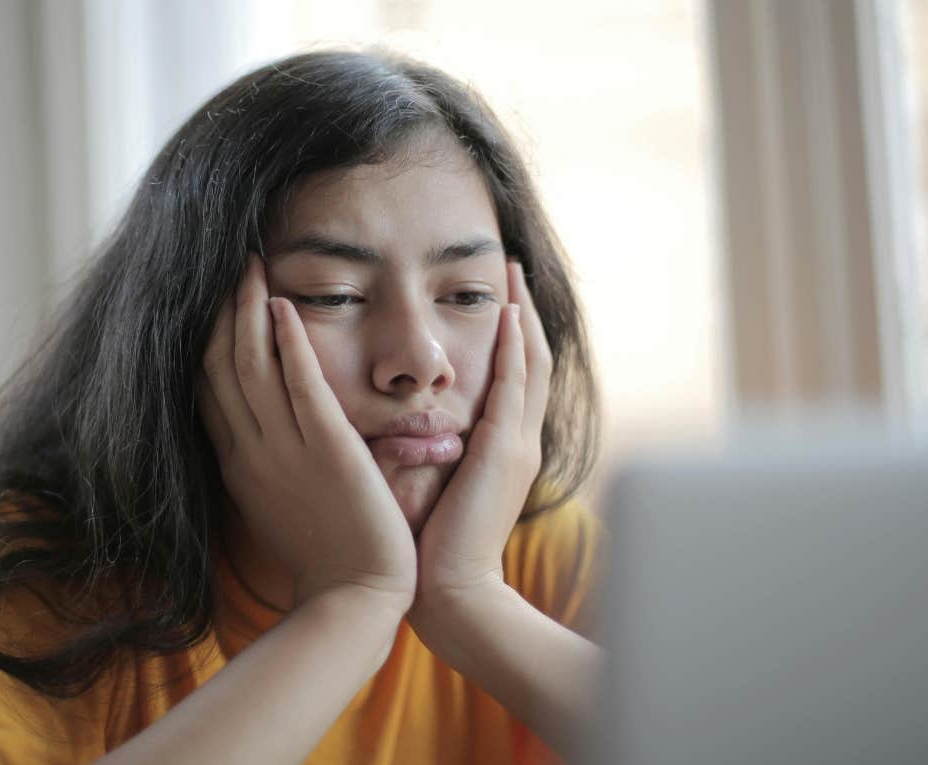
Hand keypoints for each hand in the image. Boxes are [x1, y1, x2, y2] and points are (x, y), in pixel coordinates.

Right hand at [198, 255, 416, 611]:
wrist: (354, 599)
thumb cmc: (326, 556)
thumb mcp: (278, 504)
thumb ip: (265, 463)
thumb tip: (258, 432)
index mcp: (239, 464)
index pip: (208, 389)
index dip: (206, 340)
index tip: (211, 302)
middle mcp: (251, 451)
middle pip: (220, 366)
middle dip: (222, 311)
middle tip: (231, 265)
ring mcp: (285, 450)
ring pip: (251, 365)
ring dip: (248, 309)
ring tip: (251, 265)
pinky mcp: (327, 450)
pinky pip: (299, 384)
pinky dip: (287, 342)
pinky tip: (283, 305)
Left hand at [412, 261, 551, 607]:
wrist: (452, 593)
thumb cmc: (430, 547)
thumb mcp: (434, 486)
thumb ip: (427, 450)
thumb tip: (398, 426)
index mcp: (500, 449)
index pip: (511, 378)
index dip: (507, 337)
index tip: (494, 298)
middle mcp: (517, 440)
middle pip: (529, 359)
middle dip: (521, 312)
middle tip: (510, 268)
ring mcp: (517, 443)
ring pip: (529, 362)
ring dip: (522, 314)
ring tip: (512, 273)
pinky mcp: (505, 450)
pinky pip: (516, 384)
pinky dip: (514, 346)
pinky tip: (508, 312)